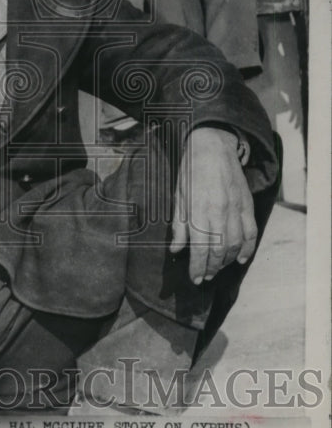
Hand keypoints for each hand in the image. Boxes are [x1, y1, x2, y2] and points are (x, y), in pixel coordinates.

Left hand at [170, 126, 256, 284]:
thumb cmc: (190, 172)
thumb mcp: (177, 197)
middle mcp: (218, 214)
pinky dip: (248, 248)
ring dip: (227, 261)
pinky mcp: (247, 205)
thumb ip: (178, 226)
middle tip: (206, 276)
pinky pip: (251, 232)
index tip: (196, 279)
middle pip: (218, 251)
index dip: (198, 268)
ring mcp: (235, 210)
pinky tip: (241, 258)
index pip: (200, 249)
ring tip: (218, 268)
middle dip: (212, 268)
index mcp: (198, 212)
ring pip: (235, 245)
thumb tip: (176, 250)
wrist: (212, 148)